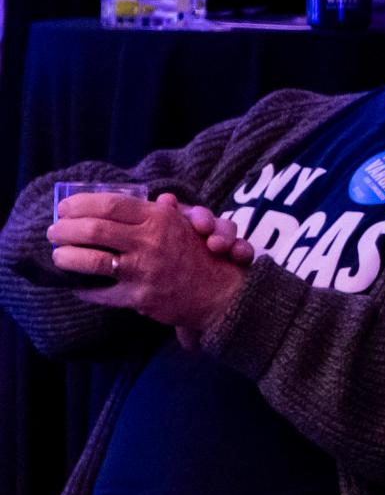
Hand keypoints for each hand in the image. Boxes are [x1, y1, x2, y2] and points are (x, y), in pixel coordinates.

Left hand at [47, 192, 247, 334]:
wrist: (221, 293)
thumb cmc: (201, 255)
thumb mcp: (185, 225)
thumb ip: (162, 211)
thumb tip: (154, 197)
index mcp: (161, 219)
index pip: (112, 204)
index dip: (81, 204)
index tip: (64, 207)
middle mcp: (151, 241)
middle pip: (94, 229)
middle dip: (64, 229)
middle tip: (52, 231)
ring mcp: (145, 270)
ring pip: (91, 260)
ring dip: (66, 257)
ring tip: (56, 255)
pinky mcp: (139, 297)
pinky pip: (100, 292)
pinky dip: (83, 288)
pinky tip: (75, 283)